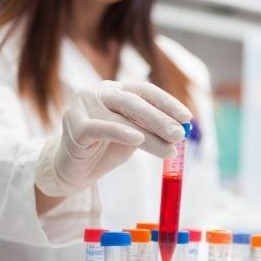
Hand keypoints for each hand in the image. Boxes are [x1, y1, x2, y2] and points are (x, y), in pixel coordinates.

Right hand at [35, 80, 191, 196]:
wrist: (73, 170)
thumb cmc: (105, 149)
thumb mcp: (134, 138)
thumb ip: (151, 131)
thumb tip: (181, 132)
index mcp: (115, 90)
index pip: (145, 90)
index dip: (167, 102)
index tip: (187, 118)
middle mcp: (98, 92)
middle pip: (134, 101)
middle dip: (161, 118)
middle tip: (180, 134)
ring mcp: (83, 106)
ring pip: (121, 117)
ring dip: (149, 134)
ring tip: (170, 149)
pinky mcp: (73, 125)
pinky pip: (99, 127)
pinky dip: (120, 132)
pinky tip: (137, 139)